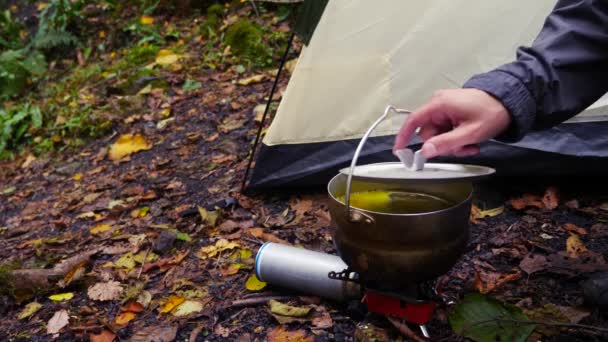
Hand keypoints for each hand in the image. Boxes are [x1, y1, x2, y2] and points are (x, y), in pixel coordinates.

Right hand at [393, 89, 511, 157]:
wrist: (510, 101)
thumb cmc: (492, 112)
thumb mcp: (469, 133)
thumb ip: (445, 143)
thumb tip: (425, 151)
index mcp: (439, 104)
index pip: (413, 121)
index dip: (403, 137)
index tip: (399, 152)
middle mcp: (439, 103)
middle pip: (428, 132)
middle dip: (442, 145)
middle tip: (460, 150)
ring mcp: (446, 107)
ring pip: (438, 134)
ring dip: (452, 144)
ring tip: (470, 145)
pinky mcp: (452, 111)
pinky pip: (446, 130)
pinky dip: (456, 139)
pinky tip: (470, 140)